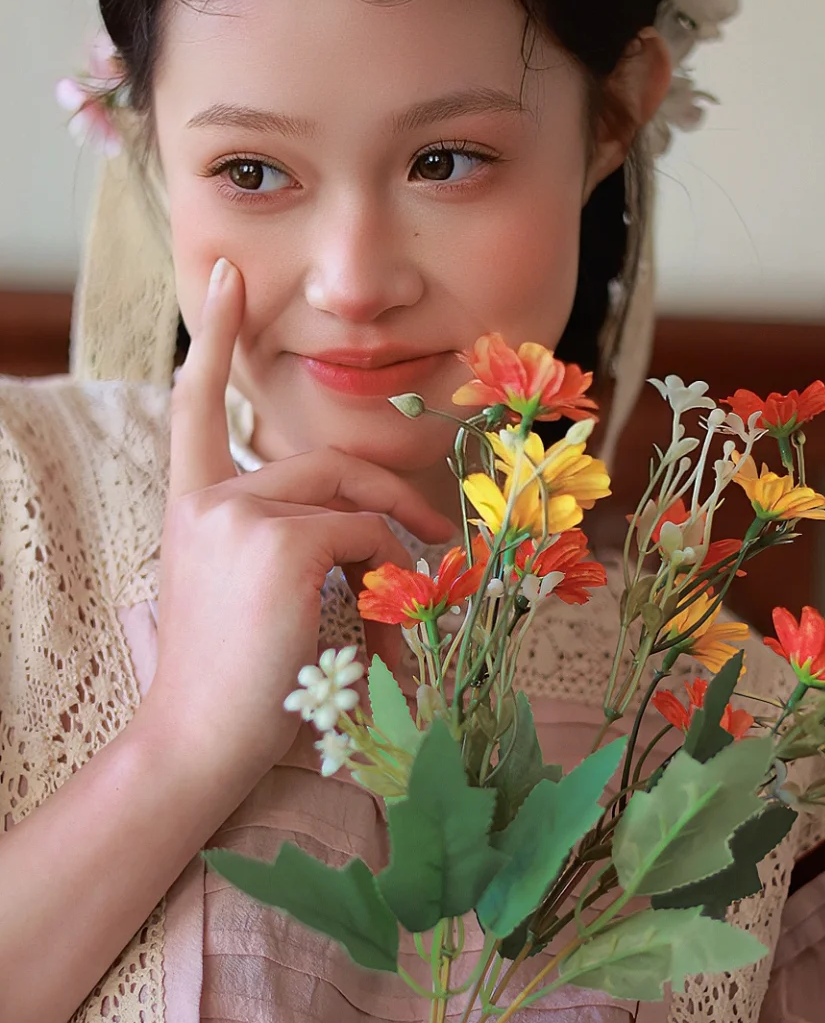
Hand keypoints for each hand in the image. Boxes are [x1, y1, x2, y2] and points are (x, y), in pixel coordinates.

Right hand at [144, 257, 455, 784]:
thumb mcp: (247, 597)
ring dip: (396, 547)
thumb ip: (286, 544)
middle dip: (388, 497)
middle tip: (435, 536)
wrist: (197, 743)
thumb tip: (373, 535)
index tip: (233, 279)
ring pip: (352, 500)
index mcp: (191, 505)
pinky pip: (368, 537)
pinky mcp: (281, 544)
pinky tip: (384, 627)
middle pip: (322, 462)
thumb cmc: (231, 687)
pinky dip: (393, 578)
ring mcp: (241, 515)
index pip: (195, 405)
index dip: (217, 338)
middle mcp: (208, 497)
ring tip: (412, 603)